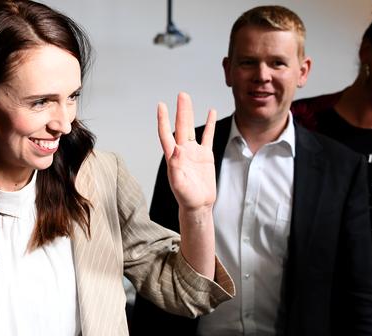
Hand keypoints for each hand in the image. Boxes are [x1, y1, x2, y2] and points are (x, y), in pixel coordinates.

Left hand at [157, 92, 216, 211]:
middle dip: (181, 111)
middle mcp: (182, 151)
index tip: (161, 106)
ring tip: (187, 98)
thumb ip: (176, 168)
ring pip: (192, 128)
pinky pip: (208, 136)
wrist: (198, 205)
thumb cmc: (186, 198)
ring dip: (190, 114)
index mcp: (173, 157)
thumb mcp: (179, 185)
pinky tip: (210, 111)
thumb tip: (175, 149)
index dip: (163, 120)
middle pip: (180, 127)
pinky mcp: (205, 156)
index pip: (166, 134)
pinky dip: (209, 124)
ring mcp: (194, 152)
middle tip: (181, 95)